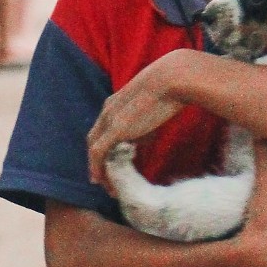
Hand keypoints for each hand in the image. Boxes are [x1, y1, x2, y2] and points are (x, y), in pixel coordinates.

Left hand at [87, 51, 200, 188]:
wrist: (172, 79)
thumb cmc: (170, 88)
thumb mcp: (153, 107)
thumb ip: (144, 123)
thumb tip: (141, 141)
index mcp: (115, 103)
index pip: (102, 129)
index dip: (104, 146)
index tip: (110, 162)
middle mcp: (107, 111)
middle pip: (94, 140)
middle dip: (97, 161)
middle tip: (103, 179)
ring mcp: (109, 119)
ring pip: (94, 149)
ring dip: (98, 169)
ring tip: (108, 187)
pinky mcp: (115, 129)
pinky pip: (99, 154)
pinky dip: (98, 168)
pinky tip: (104, 182)